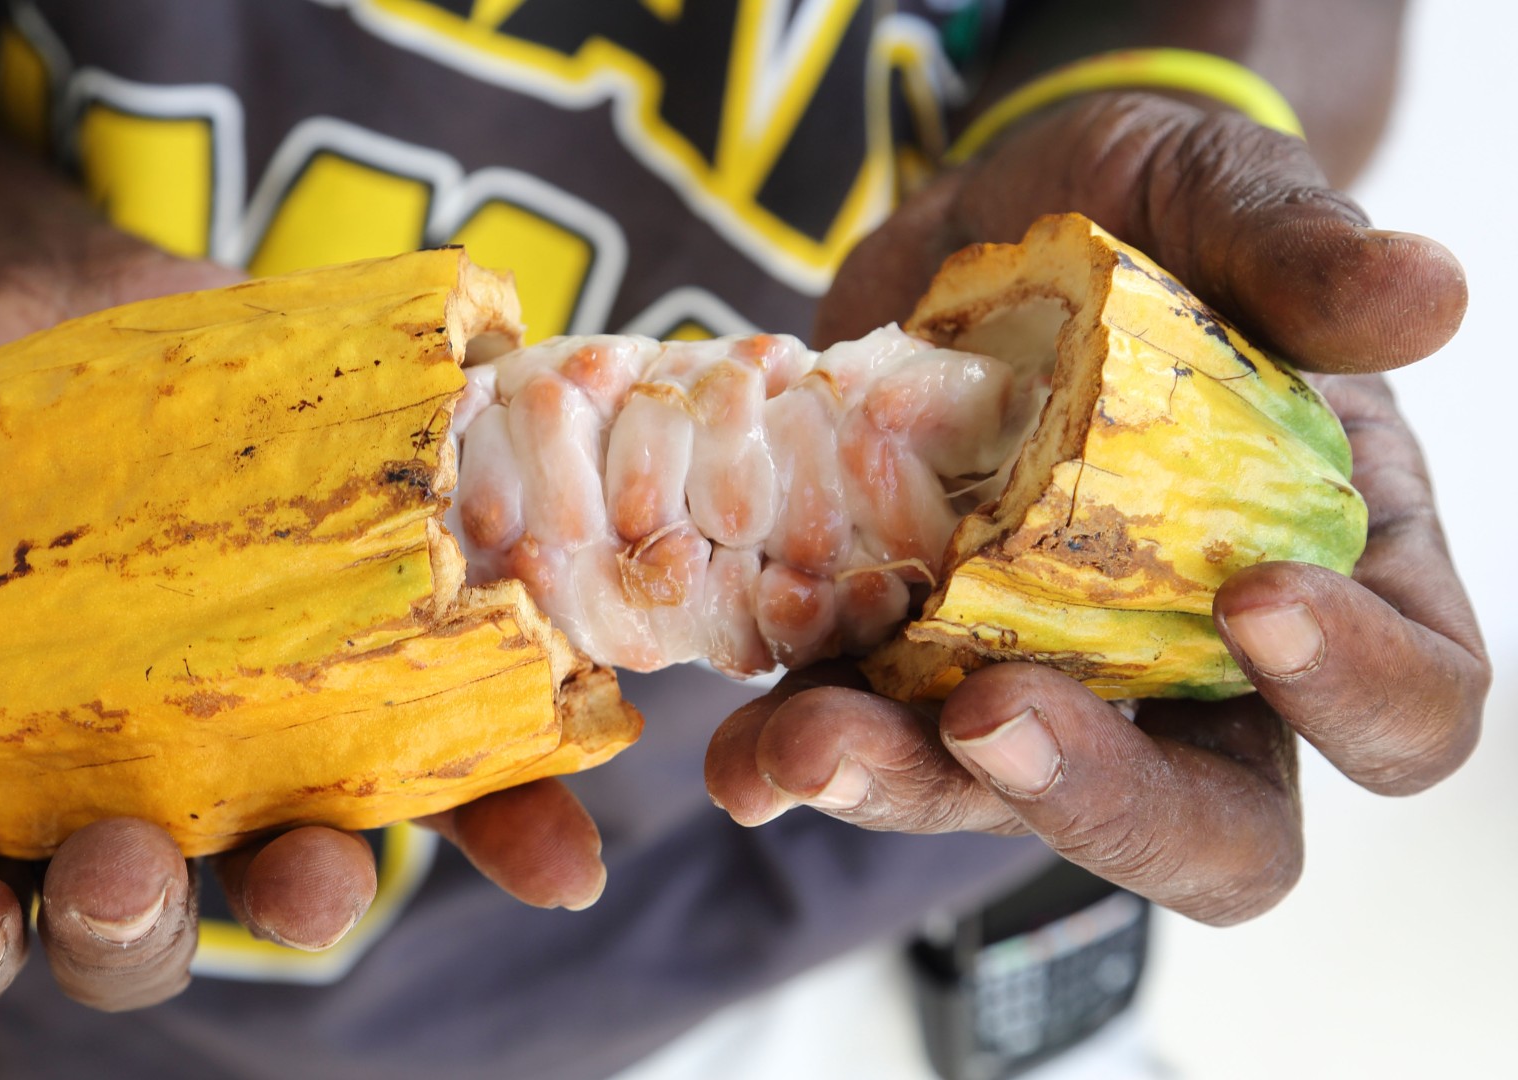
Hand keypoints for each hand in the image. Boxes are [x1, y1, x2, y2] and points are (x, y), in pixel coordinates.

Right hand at [0, 248, 606, 1010]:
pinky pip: (441, 770)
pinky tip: (560, 845)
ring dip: (314, 886)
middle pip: (133, 912)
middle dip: (134, 918)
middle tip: (135, 873)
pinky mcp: (358, 666)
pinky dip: (502, 816)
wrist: (40, 310)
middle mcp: (122, 795)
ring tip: (327, 876)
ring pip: (286, 854)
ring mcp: (248, 737)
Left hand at [706, 92, 1486, 924]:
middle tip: (990, 721)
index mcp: (1338, 576)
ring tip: (799, 747)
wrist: (997, 207)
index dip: (1356, 689)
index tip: (1254, 598)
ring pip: (1001, 793)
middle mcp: (1197, 667)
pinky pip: (870, 731)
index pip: (1409, 706)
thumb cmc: (1152, 211)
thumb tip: (1424, 290)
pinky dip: (797, 746)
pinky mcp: (916, 656)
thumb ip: (1300, 251)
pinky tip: (738, 749)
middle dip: (1095, 799)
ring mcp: (1048, 676)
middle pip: (1204, 826)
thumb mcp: (1221, 200)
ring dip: (900, 784)